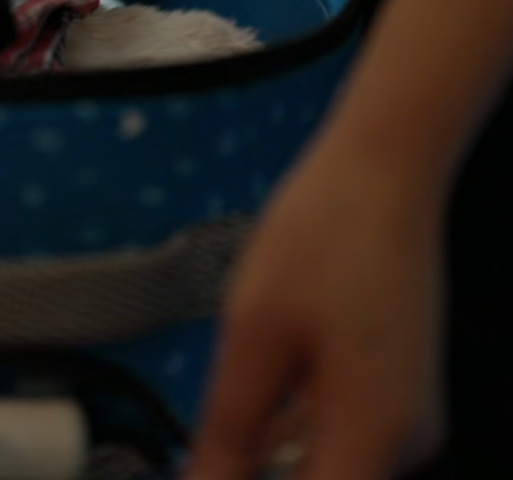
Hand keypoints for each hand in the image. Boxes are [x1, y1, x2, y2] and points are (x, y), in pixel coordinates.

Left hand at [188, 133, 444, 479]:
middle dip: (258, 470)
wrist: (384, 166)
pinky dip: (299, 428)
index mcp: (373, 433)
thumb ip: (226, 428)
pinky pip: (346, 436)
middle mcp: (404, 439)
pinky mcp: (400, 391)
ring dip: (273, 453)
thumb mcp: (254, 330)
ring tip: (234, 405)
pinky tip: (264, 391)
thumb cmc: (329, 227)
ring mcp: (408, 415)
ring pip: (330, 465)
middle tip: (212, 443)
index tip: (207, 471)